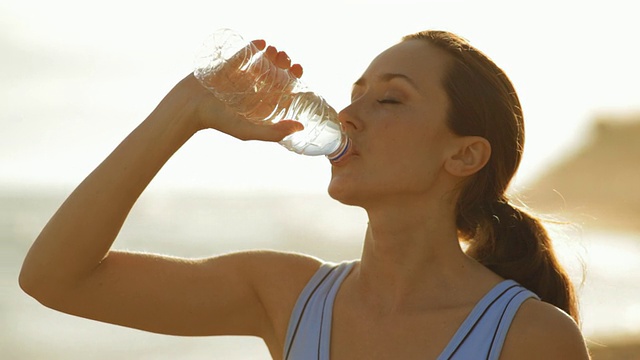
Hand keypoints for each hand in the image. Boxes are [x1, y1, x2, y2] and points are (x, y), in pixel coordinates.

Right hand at [186, 40, 303, 141]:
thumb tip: (301, 127)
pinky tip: (261, 43)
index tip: (297, 69)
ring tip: (273, 50)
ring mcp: (241, 77)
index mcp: (261, 104)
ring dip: (271, 54)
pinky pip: (244, 53)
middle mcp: (254, 90)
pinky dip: (253, 46)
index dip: (294, 77)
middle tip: (284, 58)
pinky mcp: (228, 66)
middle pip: (276, 73)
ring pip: (262, 62)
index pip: (284, 89)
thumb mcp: (248, 131)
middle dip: (283, 63)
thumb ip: (273, 132)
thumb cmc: (218, 121)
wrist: (189, 106)